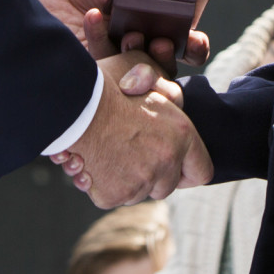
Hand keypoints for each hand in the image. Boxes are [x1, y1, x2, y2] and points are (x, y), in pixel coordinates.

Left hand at [30, 0, 209, 71]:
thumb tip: (175, 14)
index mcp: (157, 29)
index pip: (187, 48)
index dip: (196, 47)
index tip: (195, 41)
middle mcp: (140, 52)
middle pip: (165, 70)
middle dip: (167, 58)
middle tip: (161, 44)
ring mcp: (117, 66)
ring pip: (137, 76)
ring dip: (137, 58)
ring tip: (130, 36)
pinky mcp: (92, 72)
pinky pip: (102, 67)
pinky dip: (100, 42)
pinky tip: (94, 17)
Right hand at [52, 55, 211, 207]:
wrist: (72, 102)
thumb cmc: (106, 84)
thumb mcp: (147, 78)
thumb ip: (167, 94)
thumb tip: (174, 100)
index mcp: (181, 135)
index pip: (201, 171)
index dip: (187, 171)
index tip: (174, 167)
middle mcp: (165, 163)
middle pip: (164, 186)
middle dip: (149, 173)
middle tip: (128, 151)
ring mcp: (139, 183)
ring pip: (136, 192)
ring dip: (124, 178)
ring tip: (105, 150)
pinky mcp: (113, 195)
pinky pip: (110, 196)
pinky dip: (99, 183)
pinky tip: (88, 160)